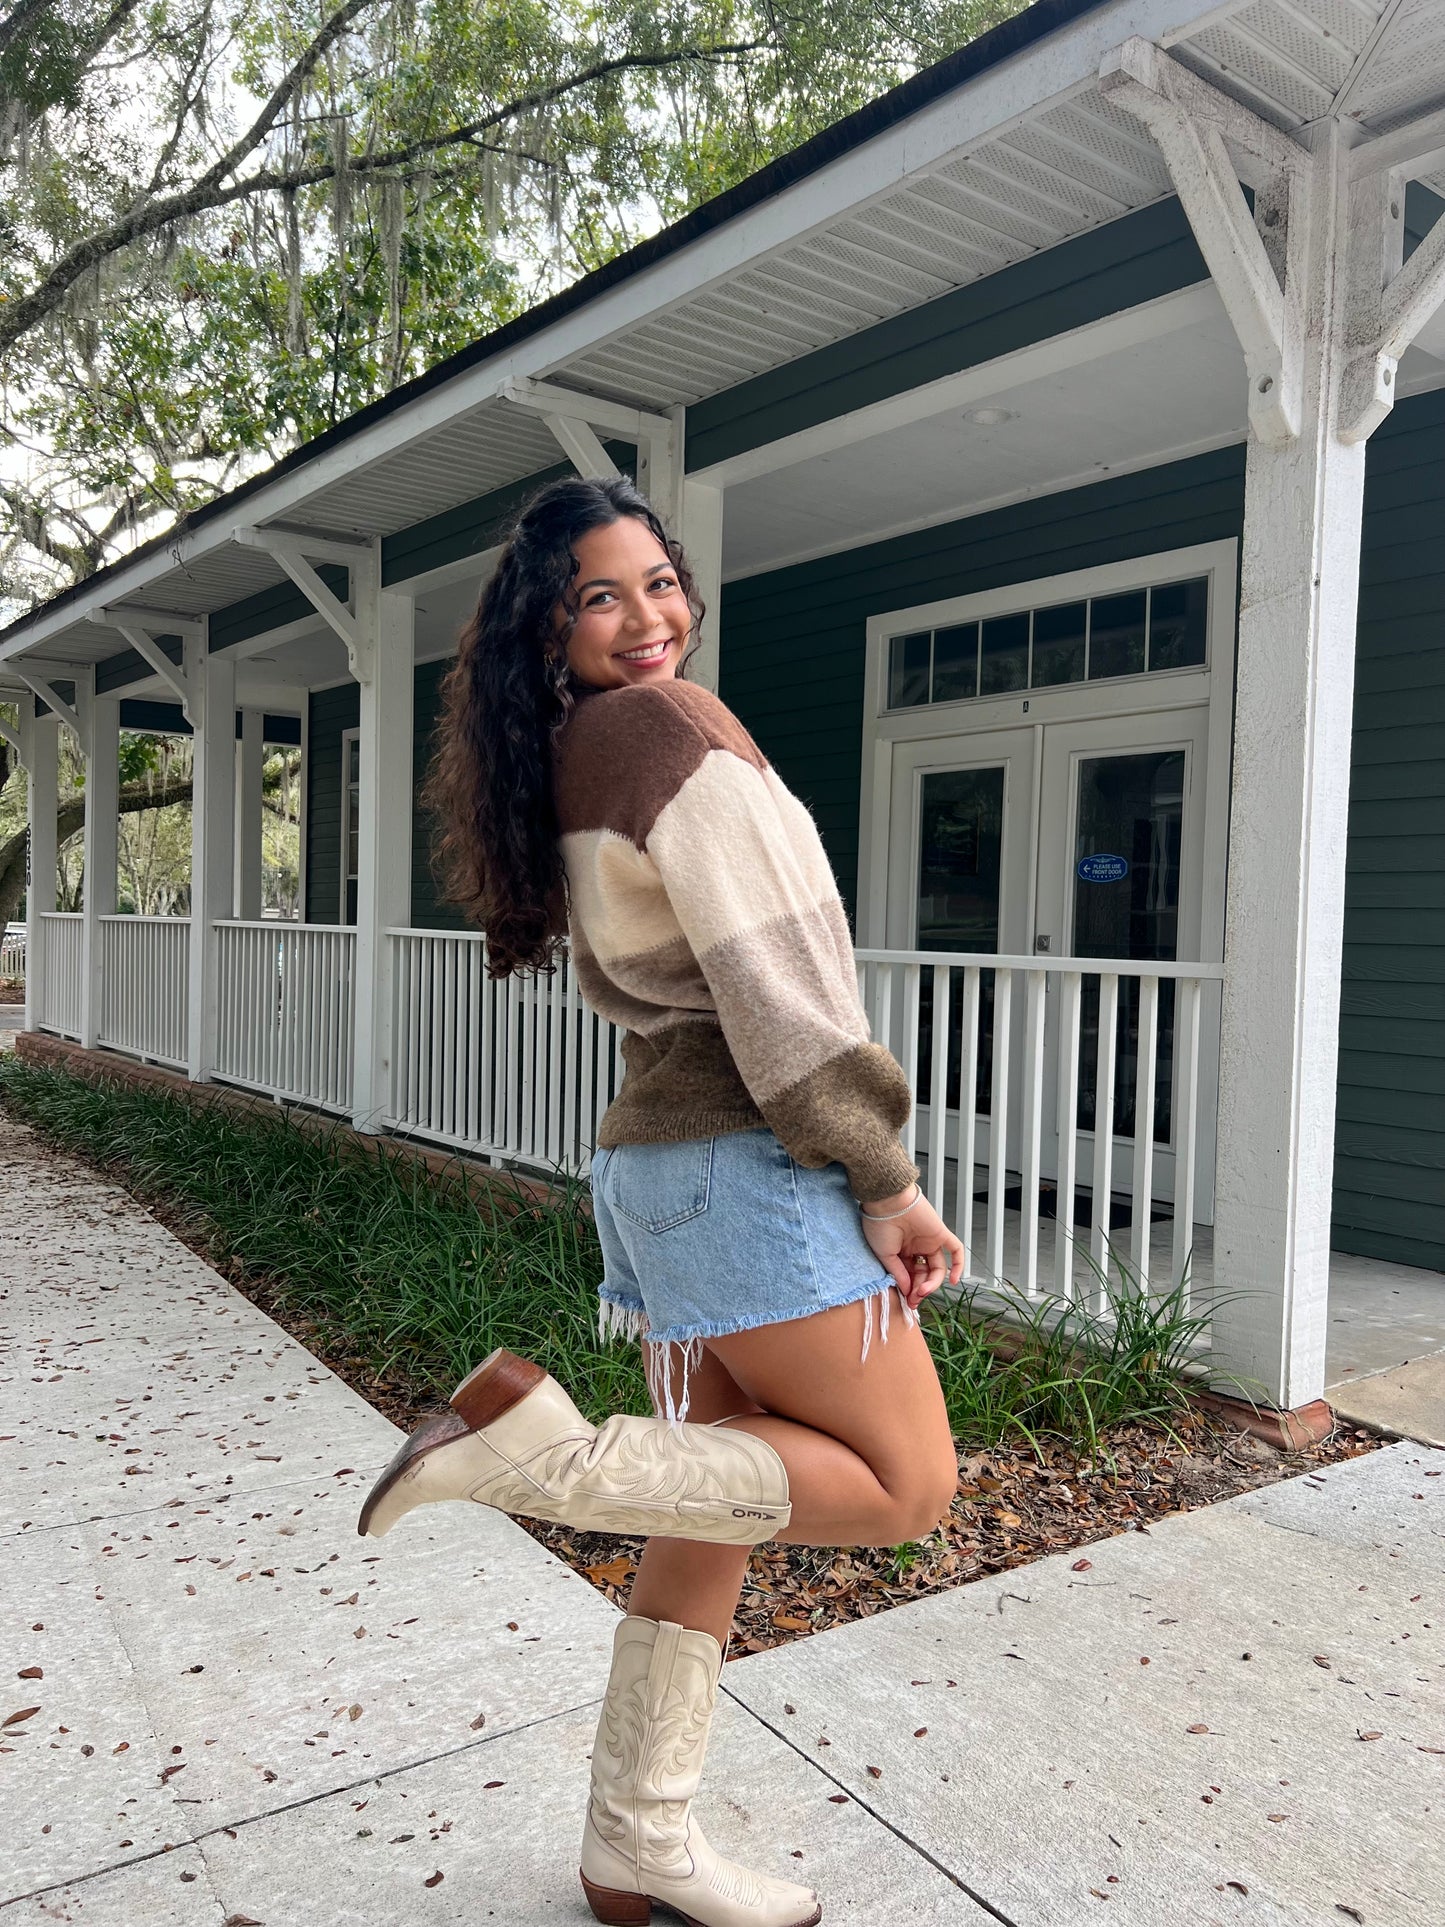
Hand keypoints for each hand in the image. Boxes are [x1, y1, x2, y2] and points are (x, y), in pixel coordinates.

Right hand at [858, 1185, 965, 1309]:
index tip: (907, 1301)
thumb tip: (907, 1290)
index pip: (910, 1275)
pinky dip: (958, 1264)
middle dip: (920, 1288)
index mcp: (901, 1251)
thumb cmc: (879, 1224)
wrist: (887, 1202)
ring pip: (938, 1267)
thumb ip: (898, 1272)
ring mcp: (929, 1240)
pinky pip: (954, 1249)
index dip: (910, 1289)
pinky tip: (953, 1280)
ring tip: (923, 1290)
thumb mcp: (884, 1255)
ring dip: (933, 1282)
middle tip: (914, 1299)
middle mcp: (916, 1247)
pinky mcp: (940, 1233)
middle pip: (925, 1273)